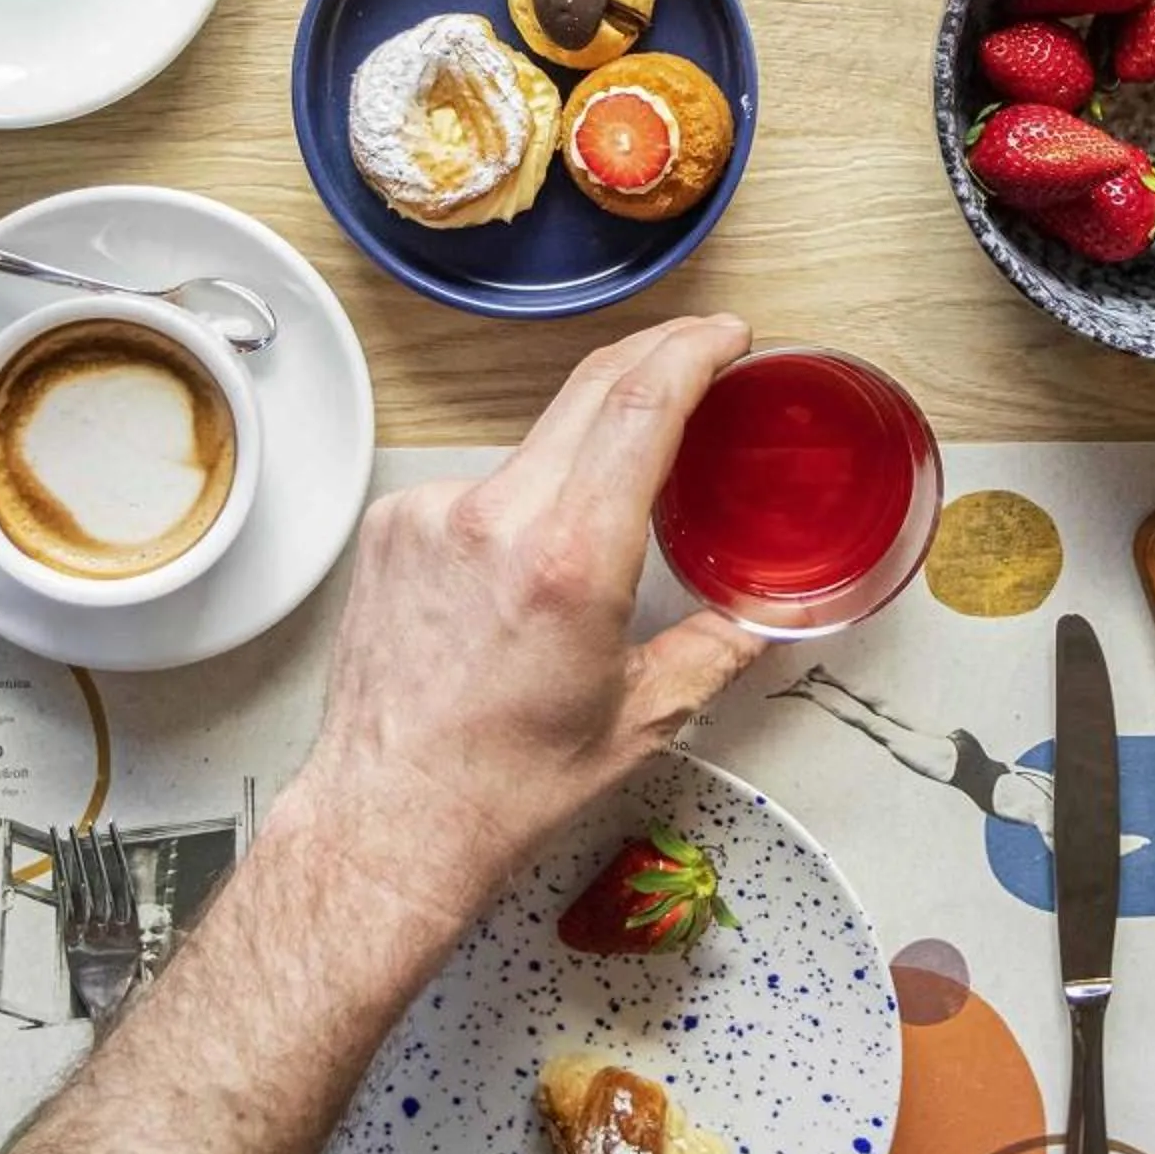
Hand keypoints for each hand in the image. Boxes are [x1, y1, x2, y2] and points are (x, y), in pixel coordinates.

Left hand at [297, 317, 762, 896]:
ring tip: (599, 529)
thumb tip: (762, 618)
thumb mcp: (641, 720)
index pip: (641, 406)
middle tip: (699, 353)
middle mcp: (496, 518)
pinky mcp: (392, 523)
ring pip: (535, 443)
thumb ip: (715, 650)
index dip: (693, 352)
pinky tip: (518, 570)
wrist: (392, 815)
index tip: (726, 338)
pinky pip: (478, 484)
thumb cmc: (506, 783)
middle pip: (590, 389)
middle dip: (655, 356)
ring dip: (583, 451)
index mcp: (571, 559)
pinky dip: (516, 504)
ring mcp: (432, 513)